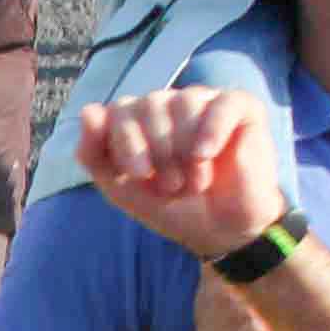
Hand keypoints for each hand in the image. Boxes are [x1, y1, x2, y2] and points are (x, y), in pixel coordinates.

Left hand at [76, 86, 286, 257]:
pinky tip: (206, 155)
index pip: (118, 110)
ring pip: (184, 101)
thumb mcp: (121, 188)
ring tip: (195, 181)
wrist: (221, 228)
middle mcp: (168, 104)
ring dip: (185, 148)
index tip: (139, 175)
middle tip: (171, 185)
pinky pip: (223, 104)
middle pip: (148, 104)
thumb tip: (88, 110)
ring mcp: (203, 101)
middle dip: (157, 150)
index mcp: (136, 119)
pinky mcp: (241, 106)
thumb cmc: (170, 206)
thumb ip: (94, 153)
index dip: (125, 142)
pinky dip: (211, 130)